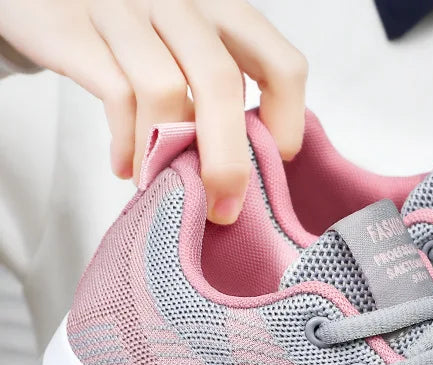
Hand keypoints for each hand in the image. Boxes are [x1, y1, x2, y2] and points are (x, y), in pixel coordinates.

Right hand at [0, 0, 307, 222]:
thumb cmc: (131, 36)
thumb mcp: (186, 48)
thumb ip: (219, 90)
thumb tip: (249, 167)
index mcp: (222, 8)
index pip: (280, 63)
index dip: (287, 119)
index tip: (274, 159)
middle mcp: (179, 1)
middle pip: (220, 82)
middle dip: (227, 159)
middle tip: (224, 207)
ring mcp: (125, 8)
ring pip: (165, 90)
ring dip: (167, 154)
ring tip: (162, 186)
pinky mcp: (75, 26)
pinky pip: (116, 94)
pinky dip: (128, 144)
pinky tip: (127, 168)